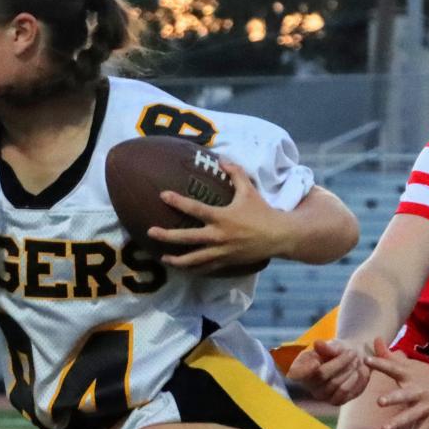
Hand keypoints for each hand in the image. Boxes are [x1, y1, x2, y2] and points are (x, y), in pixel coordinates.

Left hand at [149, 159, 283, 271]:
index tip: (163, 195)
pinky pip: (206, 268)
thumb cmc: (262, 212)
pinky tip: (184, 269)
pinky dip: (194, 270)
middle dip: (167, 236)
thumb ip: (235, 173)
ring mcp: (222, 252)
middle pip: (187, 238)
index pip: (195, 209)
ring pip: (194, 260)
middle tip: (150, 232)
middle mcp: (219, 236)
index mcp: (222, 217)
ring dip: (177, 260)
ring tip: (163, 258)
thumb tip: (222, 159)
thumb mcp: (249, 190)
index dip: (178, 201)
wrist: (278, 237)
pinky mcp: (226, 262)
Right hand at [286, 337, 377, 405]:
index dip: (304, 370)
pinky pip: (349, 393)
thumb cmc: (338, 351)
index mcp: (302, 369)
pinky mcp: (337, 401)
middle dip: (341, 362)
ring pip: (339, 386)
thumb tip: (317, 344)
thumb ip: (326, 347)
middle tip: (353, 352)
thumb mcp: (333, 345)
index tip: (316, 362)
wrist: (353, 359)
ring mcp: (323, 396)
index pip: (296, 373)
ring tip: (358, 360)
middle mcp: (309, 386)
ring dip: (351, 371)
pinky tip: (362, 369)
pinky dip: (359, 380)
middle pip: (323, 375)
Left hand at [366, 346, 428, 428]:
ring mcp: (425, 407)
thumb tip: (375, 339)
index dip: (380, 364)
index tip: (366, 360)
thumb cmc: (428, 375)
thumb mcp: (410, 364)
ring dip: (398, 423)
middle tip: (380, 402)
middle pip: (404, 395)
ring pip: (411, 416)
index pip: (393, 367)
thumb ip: (389, 356)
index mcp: (410, 375)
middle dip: (393, 398)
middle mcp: (417, 391)